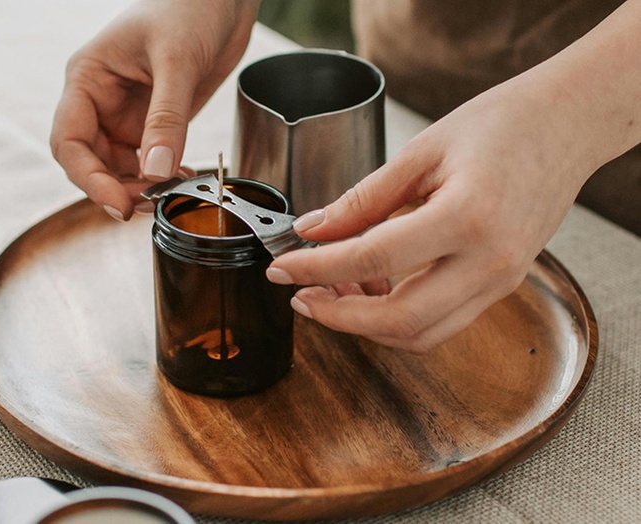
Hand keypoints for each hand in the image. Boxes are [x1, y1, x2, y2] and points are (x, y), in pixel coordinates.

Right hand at [50, 0, 258, 220]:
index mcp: (88, 78)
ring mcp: (128, 113)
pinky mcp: (155, 122)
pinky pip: (148, 161)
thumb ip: (166, 118)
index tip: (117, 202)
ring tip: (171, 195)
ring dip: (141, 188)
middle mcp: (102, 100)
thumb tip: (156, 171)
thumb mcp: (177, 60)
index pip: (69, 140)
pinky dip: (162, 177)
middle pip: (91, 162)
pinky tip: (182, 181)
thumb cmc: (188, 6)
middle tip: (149, 204)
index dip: (88, 178)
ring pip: (119, 168)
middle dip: (116, 188)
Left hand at [266, 75, 596, 352]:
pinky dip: (399, 317)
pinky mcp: (503, 285)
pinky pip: (444, 321)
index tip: (281, 268)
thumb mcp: (422, 151)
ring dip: (367, 325)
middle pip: (399, 320)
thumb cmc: (503, 124)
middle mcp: (490, 261)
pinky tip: (372, 290)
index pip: (372, 259)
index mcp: (467, 217)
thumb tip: (314, 230)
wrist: (568, 124)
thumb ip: (364, 199)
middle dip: (337, 317)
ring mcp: (502, 280)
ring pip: (422, 333)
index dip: (316, 268)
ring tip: (332, 292)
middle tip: (300, 295)